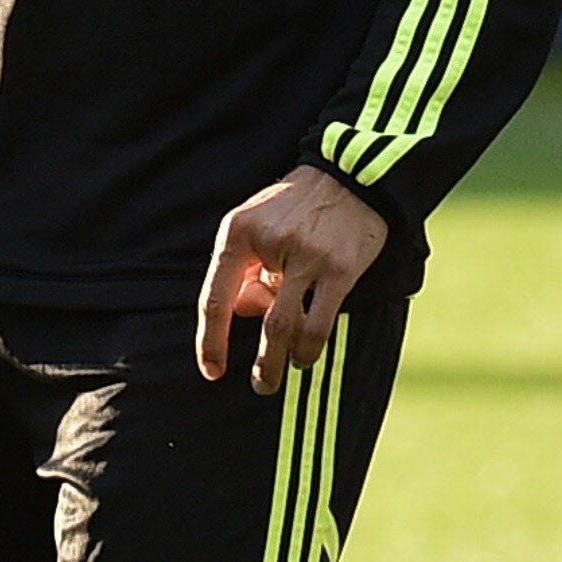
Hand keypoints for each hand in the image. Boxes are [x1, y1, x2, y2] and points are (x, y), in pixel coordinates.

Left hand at [194, 163, 388, 393]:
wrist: (349, 175)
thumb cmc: (295, 207)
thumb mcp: (256, 226)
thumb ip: (246, 269)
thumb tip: (243, 314)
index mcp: (238, 232)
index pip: (215, 297)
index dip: (211, 340)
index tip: (211, 369)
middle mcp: (270, 243)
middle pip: (258, 319)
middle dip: (256, 362)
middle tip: (257, 386)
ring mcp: (308, 256)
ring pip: (288, 327)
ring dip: (280, 362)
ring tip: (278, 379)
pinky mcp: (340, 268)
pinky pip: (319, 322)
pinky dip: (309, 348)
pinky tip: (304, 358)